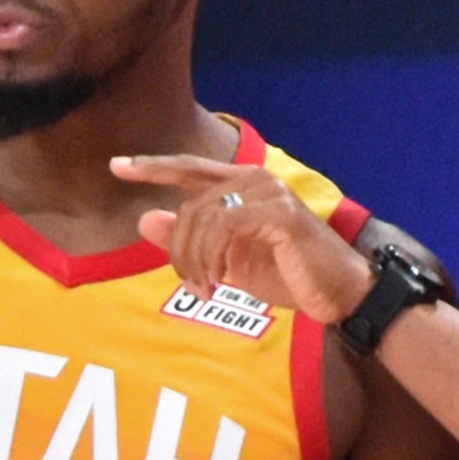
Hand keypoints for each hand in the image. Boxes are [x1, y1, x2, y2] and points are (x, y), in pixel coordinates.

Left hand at [111, 154, 375, 326]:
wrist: (341, 294)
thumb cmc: (291, 277)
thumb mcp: (229, 262)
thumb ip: (190, 241)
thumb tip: (146, 220)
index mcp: (244, 184)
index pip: (189, 168)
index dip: (152, 166)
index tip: (116, 165)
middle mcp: (255, 179)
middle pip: (190, 204)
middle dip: (179, 249)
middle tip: (189, 286)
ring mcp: (269, 192)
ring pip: (203, 216)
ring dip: (195, 259)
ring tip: (205, 289)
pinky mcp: (280, 214)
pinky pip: (225, 227)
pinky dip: (213, 257)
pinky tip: (218, 281)